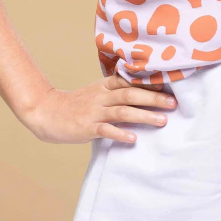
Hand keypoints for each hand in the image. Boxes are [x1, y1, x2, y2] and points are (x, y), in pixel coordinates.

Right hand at [19, 76, 176, 144]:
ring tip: (162, 121)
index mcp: (105, 85)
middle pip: (131, 94)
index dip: (150, 83)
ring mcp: (94, 111)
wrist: (47, 112)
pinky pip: (106, 130)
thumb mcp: (97, 92)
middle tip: (173, 103)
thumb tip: (145, 93)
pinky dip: (121, 134)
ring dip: (144, 116)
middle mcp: (102, 96)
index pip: (130, 81)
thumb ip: (117, 91)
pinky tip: (134, 139)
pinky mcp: (87, 127)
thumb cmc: (77, 104)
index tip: (170, 86)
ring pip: (123, 112)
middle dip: (154, 99)